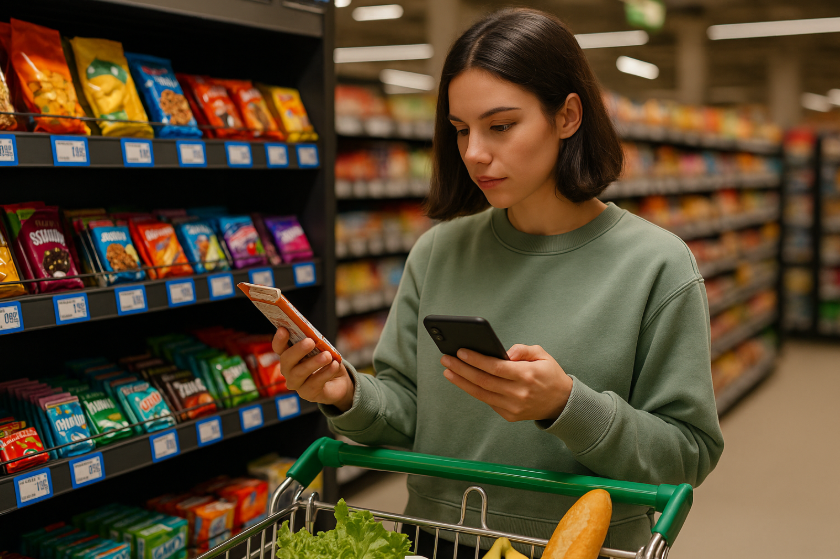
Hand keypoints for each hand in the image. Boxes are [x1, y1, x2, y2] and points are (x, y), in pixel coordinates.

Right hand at [272, 327, 354, 411]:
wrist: (338, 381)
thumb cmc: (326, 362)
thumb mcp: (323, 350)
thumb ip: (318, 345)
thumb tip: (317, 340)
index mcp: (289, 355)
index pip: (279, 347)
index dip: (279, 339)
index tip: (283, 329)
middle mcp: (288, 370)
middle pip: (286, 360)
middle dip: (298, 350)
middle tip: (310, 342)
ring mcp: (296, 383)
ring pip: (299, 373)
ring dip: (314, 363)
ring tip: (327, 356)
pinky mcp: (307, 394)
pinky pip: (315, 383)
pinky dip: (325, 373)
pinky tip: (334, 365)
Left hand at [441, 344, 572, 422]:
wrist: (562, 403)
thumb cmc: (549, 375)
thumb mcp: (542, 355)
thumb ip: (523, 350)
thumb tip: (503, 352)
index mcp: (527, 376)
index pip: (495, 367)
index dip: (476, 360)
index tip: (461, 351)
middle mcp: (518, 393)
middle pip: (483, 381)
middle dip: (462, 369)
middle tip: (446, 359)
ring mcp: (513, 407)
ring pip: (481, 394)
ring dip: (462, 382)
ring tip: (448, 370)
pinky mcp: (509, 416)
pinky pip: (488, 401)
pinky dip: (474, 391)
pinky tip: (463, 381)